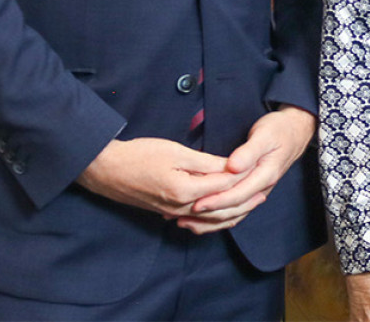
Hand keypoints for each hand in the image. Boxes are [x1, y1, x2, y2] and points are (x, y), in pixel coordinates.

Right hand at [76, 136, 244, 223]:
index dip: (243, 178)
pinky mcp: (165, 211)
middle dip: (243, 201)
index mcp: (184, 190)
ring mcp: (171, 212)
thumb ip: (205, 163)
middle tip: (264, 194)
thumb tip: (231, 166)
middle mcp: (179, 207)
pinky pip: (195, 218)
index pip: (223, 186)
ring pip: (208, 217)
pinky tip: (221, 211)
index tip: (260, 170)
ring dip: (230, 211)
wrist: (106, 169)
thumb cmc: (139, 155)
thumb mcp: (176, 152)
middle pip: (219, 207)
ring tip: (249, 203)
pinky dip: (212, 216)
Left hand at [178, 105, 316, 232]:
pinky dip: (217, 218)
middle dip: (208, 215)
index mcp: (266, 175)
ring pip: (234, 215)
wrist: (295, 132)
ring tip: (185, 222)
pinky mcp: (252, 191)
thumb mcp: (264, 135)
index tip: (196, 204)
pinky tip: (200, 219)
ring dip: (210, 222)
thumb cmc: (278, 130)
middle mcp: (262, 188)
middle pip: (234, 210)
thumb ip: (249, 152)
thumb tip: (233, 167)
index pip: (239, 194)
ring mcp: (258, 192)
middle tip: (182, 217)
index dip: (217, 201)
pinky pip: (235, 211)